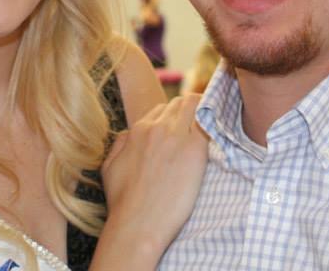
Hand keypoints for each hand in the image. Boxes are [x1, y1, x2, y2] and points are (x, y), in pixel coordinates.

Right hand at [92, 94, 208, 268]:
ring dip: (204, 113)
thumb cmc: (122, 203)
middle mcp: (158, 128)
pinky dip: (213, 125)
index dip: (174, 117)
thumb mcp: (109, 167)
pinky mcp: (195, 151)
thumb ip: (120, 144)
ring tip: (212, 127)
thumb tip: (130, 135)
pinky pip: (208, 124)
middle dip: (190, 111)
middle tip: (201, 126)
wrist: (138, 225)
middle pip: (181, 103)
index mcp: (138, 130)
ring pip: (196, 106)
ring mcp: (177, 137)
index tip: (183, 127)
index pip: (162, 109)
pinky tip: (218, 134)